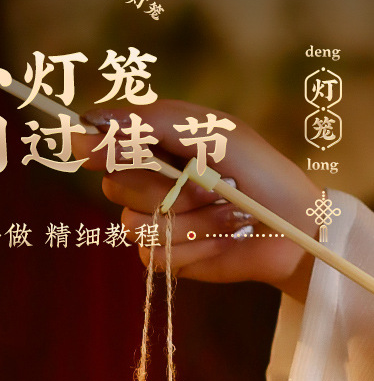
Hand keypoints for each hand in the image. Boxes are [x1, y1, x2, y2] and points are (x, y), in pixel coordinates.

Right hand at [71, 99, 319, 300]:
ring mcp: (155, 221)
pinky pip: (153, 255)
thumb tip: (90, 124)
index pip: (105, 141)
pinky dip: (191, 249)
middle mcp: (149, 181)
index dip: (96, 145)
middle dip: (164, 188)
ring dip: (188, 221)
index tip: (88, 146)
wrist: (292, 226)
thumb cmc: (257, 170)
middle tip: (209, 183)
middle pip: (116, 186)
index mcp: (156, 143)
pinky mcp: (166, 256)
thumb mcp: (211, 133)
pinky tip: (218, 240)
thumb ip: (153, 124)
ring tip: (224, 213)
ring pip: (135, 225)